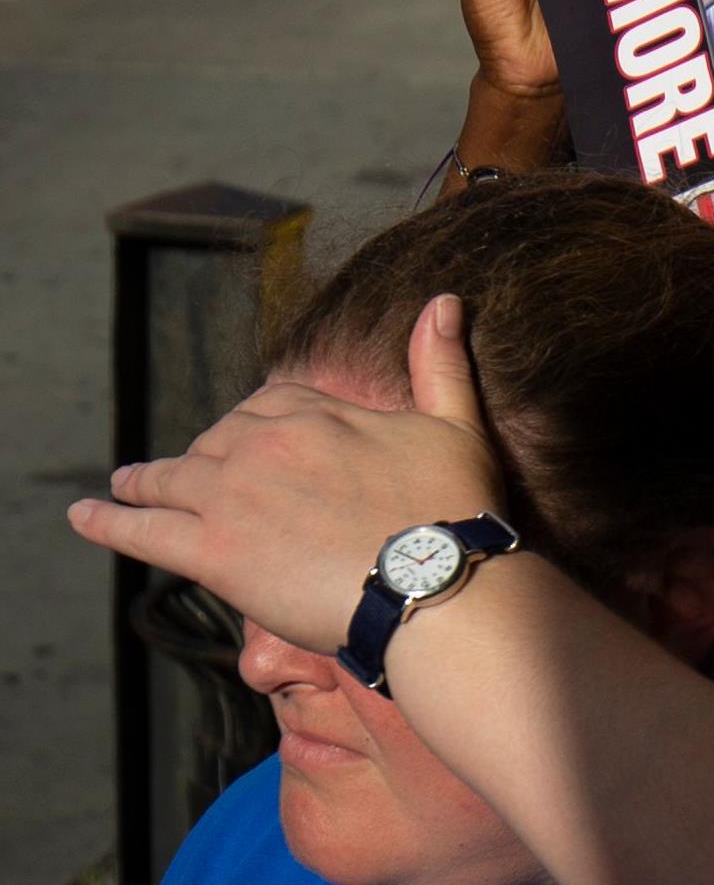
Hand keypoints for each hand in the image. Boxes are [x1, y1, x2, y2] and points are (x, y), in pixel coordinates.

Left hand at [71, 296, 506, 656]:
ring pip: (168, 480)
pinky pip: (140, 530)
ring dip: (143, 483)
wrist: (438, 584)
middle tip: (193, 480)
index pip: (266, 405)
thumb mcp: (457, 425)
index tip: (253, 442)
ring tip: (125, 486)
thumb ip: (441, 364)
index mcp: (314, 413)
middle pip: (214, 443)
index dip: (256, 425)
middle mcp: (262, 444)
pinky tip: (84, 516)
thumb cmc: (456, 509)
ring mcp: (230, 496)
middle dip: (203, 459)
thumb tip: (443, 300)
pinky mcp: (211, 551)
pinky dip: (106, 522)